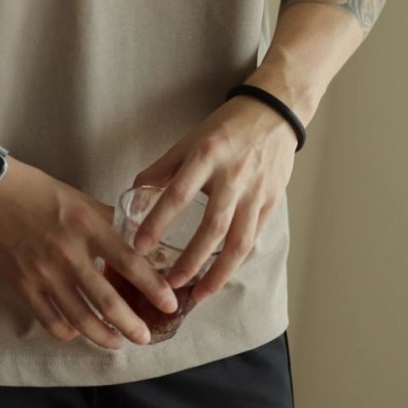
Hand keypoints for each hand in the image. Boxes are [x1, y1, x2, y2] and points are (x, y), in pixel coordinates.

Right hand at [0, 157, 179, 349]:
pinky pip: (50, 320)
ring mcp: (44, 273)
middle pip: (108, 301)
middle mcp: (69, 254)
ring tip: (116, 343)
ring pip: (81, 318)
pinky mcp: (22, 285)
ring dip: (103, 336)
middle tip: (144, 336)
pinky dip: (67, 331)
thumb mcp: (78, 198)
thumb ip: (105, 220)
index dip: (153, 287)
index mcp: (87, 227)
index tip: (169, 303)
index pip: (130, 263)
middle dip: (131, 325)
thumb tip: (134, 235)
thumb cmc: (35, 189)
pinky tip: (76, 332)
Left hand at [130, 97, 296, 303]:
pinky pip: (253, 239)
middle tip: (168, 283)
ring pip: (238, 242)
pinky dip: (236, 261)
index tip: (138, 247)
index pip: (178, 194)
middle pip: (212, 227)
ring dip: (217, 273)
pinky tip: (221, 276)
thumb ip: (163, 169)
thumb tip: (133, 194)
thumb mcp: (189, 140)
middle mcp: (234, 176)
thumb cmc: (226, 127)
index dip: (157, 222)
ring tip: (197, 293)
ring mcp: (256, 192)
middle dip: (190, 261)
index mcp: (207, 155)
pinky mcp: (272, 202)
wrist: (274, 114)